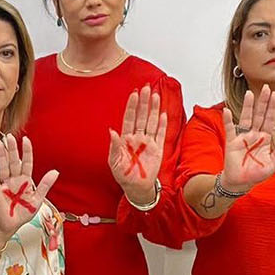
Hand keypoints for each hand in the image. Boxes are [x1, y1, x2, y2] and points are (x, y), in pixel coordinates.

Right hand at [0, 135, 58, 236]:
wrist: (11, 226)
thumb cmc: (23, 212)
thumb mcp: (37, 200)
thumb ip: (45, 185)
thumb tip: (56, 172)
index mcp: (25, 180)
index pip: (26, 163)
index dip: (26, 152)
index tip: (26, 140)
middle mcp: (14, 179)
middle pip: (13, 161)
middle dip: (11, 150)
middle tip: (9, 137)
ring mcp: (4, 184)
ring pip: (3, 166)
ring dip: (1, 155)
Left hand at [108, 85, 166, 202]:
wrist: (135, 187)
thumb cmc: (123, 175)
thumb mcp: (114, 162)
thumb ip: (113, 147)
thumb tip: (112, 131)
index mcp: (125, 139)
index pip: (129, 118)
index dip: (131, 106)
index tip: (134, 94)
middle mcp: (137, 138)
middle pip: (141, 116)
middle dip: (143, 102)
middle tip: (146, 88)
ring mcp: (148, 142)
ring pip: (151, 122)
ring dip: (153, 109)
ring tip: (155, 95)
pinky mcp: (157, 149)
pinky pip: (160, 134)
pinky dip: (162, 124)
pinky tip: (163, 114)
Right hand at [220, 85, 274, 190]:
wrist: (241, 183)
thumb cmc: (257, 174)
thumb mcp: (274, 163)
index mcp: (265, 139)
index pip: (269, 120)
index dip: (272, 108)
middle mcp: (254, 135)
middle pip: (259, 115)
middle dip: (263, 102)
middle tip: (266, 88)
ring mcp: (243, 138)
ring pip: (246, 118)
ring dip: (248, 106)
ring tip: (250, 93)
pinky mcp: (232, 143)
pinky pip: (230, 129)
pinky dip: (228, 120)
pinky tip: (228, 111)